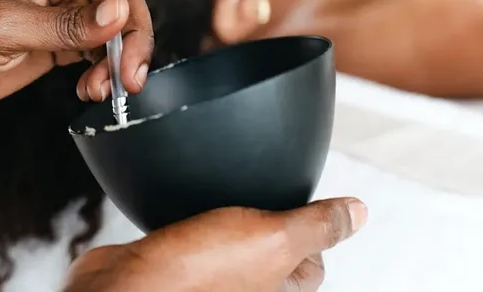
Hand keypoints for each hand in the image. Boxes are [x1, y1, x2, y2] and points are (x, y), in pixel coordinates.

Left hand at [0, 0, 155, 112]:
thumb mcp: (6, 28)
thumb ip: (64, 23)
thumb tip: (118, 14)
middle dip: (135, 31)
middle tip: (129, 72)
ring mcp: (71, 10)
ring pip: (123, 25)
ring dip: (124, 58)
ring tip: (108, 88)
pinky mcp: (69, 40)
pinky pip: (106, 50)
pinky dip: (107, 72)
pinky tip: (91, 89)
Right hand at [64, 198, 367, 291]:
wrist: (123, 287)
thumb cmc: (193, 278)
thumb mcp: (274, 239)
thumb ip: (318, 225)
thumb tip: (359, 214)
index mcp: (277, 290)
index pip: (313, 263)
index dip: (311, 228)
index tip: (301, 204)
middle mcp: (246, 289)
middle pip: (273, 250)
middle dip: (266, 219)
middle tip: (256, 199)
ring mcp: (210, 279)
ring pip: (234, 241)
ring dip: (229, 218)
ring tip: (221, 202)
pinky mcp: (176, 264)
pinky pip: (197, 236)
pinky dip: (194, 217)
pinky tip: (188, 206)